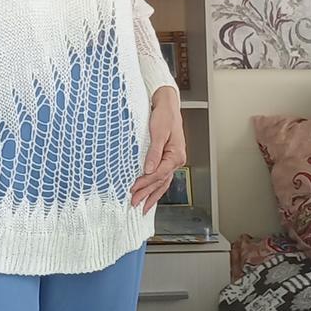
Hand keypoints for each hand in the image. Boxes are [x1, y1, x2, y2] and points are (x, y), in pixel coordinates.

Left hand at [130, 87, 186, 213]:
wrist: (167, 104)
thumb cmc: (164, 115)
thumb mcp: (158, 132)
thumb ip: (154, 152)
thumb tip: (148, 170)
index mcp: (176, 155)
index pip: (159, 174)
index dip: (145, 183)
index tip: (133, 189)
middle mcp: (176, 159)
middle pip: (160, 181)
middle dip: (147, 193)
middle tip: (134, 203)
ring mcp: (173, 159)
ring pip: (162, 181)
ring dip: (152, 194)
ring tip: (143, 206)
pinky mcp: (167, 157)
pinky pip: (162, 176)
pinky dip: (156, 186)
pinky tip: (151, 193)